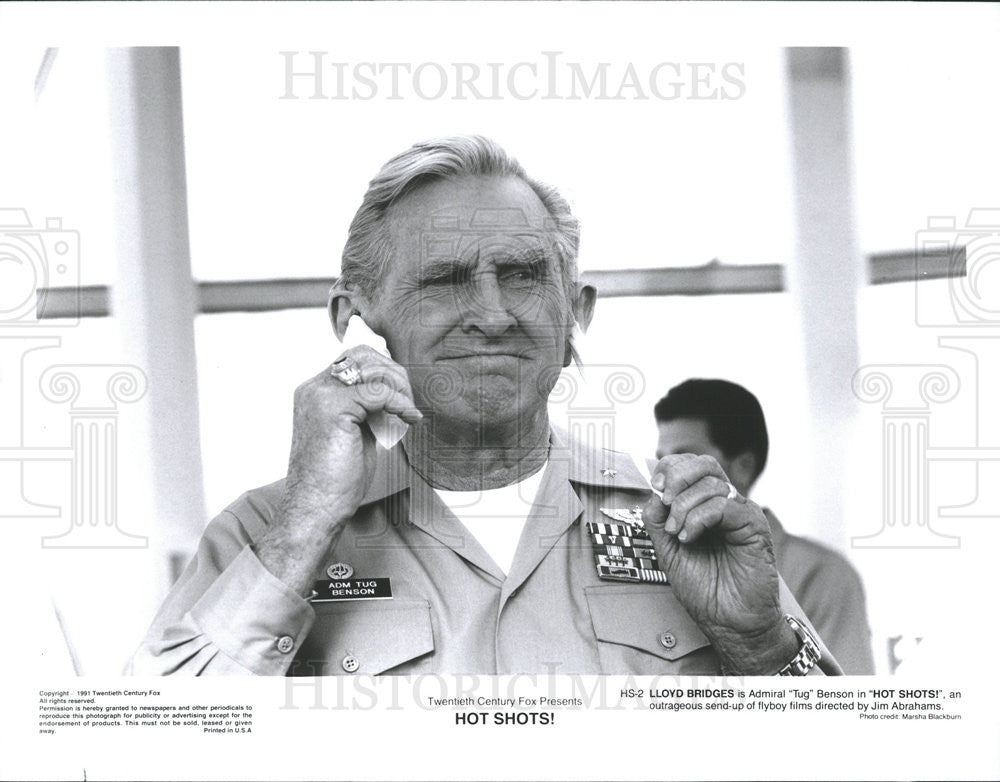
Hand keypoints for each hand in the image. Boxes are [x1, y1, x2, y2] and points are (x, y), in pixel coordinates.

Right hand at [282, 346, 421, 521]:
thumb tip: (394, 393)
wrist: (317, 508)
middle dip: (394, 374)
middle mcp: (314, 388)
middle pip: (364, 355)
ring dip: (399, 388)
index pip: (355, 359)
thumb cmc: (336, 479)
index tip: (402, 397)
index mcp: (315, 392)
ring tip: (408, 412)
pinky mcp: (333, 408)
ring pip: (373, 369)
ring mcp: (320, 396)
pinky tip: (410, 419)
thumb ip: (367, 408)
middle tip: (408, 402)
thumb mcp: (355, 432)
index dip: (385, 372)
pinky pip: (379, 392)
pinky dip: (401, 403)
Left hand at [642, 454, 796, 673]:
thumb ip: (658, 519)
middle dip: (678, 476)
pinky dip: (699, 518)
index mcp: (706, 506)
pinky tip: (689, 537)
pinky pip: (725, 505)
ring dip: (684, 506)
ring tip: (678, 534)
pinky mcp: (753, 526)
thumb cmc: (705, 589)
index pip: (691, 467)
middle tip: (664, 500)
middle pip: (705, 464)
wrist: (729, 622)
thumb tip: (652, 492)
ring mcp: (741, 514)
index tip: (655, 488)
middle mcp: (726, 505)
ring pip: (712, 483)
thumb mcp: (668, 549)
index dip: (670, 469)